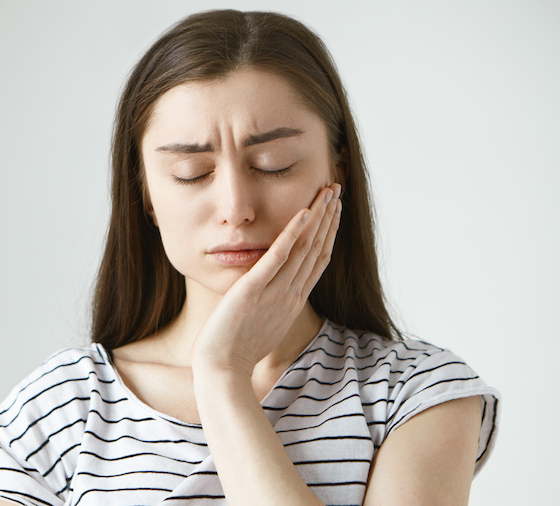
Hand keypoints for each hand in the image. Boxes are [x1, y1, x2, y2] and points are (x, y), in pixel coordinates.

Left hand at [191, 183, 341, 376]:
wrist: (222, 369)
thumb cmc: (236, 350)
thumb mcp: (262, 323)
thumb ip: (271, 303)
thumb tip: (271, 290)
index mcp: (293, 301)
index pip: (318, 261)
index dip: (328, 234)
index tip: (334, 212)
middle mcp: (290, 294)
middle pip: (317, 249)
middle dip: (329, 218)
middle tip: (337, 190)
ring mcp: (275, 292)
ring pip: (304, 249)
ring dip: (317, 218)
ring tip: (327, 192)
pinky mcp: (254, 290)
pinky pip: (277, 258)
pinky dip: (291, 235)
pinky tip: (302, 213)